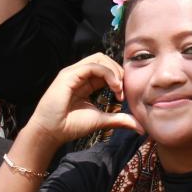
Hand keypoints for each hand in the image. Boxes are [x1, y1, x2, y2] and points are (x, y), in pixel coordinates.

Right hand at [22, 53, 141, 147]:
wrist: (51, 132)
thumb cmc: (71, 125)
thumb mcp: (101, 120)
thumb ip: (119, 119)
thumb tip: (140, 127)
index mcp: (85, 82)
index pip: (106, 68)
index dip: (118, 77)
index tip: (123, 96)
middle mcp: (79, 74)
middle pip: (104, 59)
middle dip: (118, 71)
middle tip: (123, 90)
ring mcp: (73, 73)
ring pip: (99, 59)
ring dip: (114, 71)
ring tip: (118, 88)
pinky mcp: (68, 75)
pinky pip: (92, 66)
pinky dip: (107, 73)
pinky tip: (114, 87)